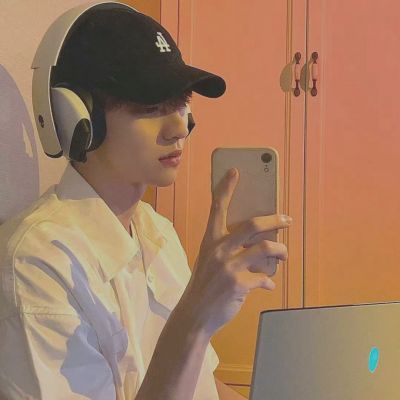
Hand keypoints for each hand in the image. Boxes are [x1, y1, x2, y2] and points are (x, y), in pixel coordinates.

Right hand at [180, 168, 292, 336]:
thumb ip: (227, 250)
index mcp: (210, 240)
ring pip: (266, 249)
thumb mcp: (209, 261)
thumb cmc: (203, 285)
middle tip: (287, 220)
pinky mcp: (239, 284)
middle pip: (252, 225)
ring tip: (284, 254)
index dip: (226, 188)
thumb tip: (256, 244)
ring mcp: (229, 266)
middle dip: (274, 220)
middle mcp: (219, 249)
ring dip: (281, 251)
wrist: (194, 315)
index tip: (236, 171)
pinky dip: (268, 282)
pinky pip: (264, 278)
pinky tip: (268, 285)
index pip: (217, 208)